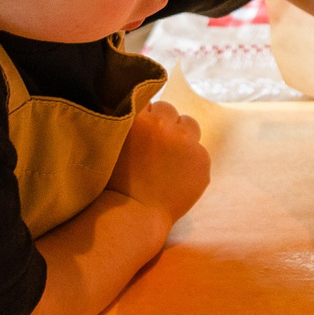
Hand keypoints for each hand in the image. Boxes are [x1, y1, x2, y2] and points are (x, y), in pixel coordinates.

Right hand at [107, 101, 210, 229]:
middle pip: (168, 109)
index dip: (143, 116)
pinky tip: (177, 174)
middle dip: (163, 123)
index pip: (147, 100)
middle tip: (154, 144)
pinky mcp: (202, 159)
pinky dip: (190, 158)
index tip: (140, 131)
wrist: (134, 215)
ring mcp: (185, 142)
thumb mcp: (111, 143)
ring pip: (189, 124)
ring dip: (181, 134)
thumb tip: (125, 99)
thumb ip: (120, 118)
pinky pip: (199, 149)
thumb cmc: (114, 182)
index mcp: (138, 118)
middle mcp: (163, 125)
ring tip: (169, 155)